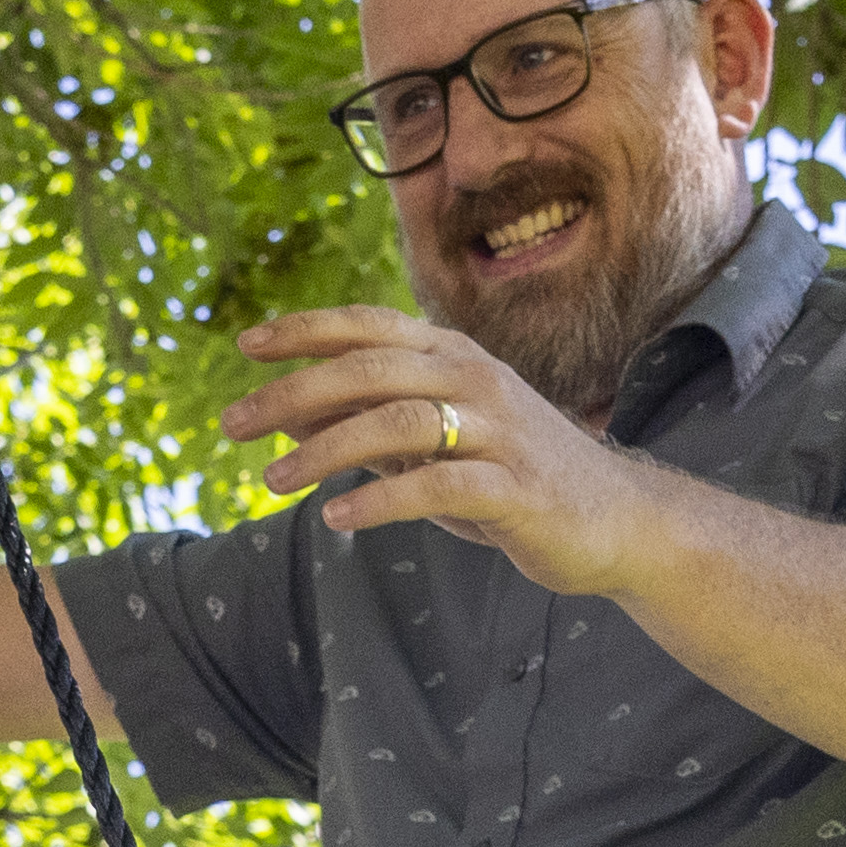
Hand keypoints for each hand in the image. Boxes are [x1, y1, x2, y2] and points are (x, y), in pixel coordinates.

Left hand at [212, 311, 671, 598]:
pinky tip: (337, 519)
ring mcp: (499, 431)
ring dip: (324, 450)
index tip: (245, 344)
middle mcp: (475, 379)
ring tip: (271, 480)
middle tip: (230, 424)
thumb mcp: (433, 445)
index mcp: (454, 357)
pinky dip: (380, 501)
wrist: (615, 520)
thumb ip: (369, 426)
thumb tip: (288, 416)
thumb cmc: (512, 477)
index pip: (368, 326)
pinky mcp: (515, 488)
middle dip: (292, 393)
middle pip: (369, 369)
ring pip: (397, 422)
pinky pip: (438, 485)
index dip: (305, 330)